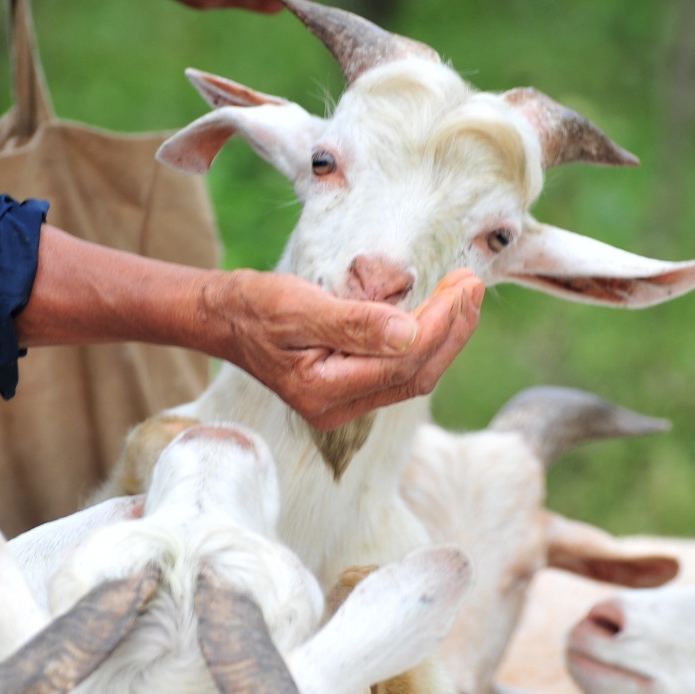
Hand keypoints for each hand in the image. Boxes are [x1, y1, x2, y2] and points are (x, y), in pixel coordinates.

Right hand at [204, 269, 483, 429]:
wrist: (223, 319)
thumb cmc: (254, 306)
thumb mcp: (298, 306)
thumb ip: (353, 322)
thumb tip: (410, 332)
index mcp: (323, 391)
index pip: (401, 362)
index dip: (439, 324)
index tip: (460, 285)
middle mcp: (337, 408)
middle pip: (415, 375)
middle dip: (451, 330)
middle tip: (471, 285)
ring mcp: (343, 404)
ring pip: (412, 376)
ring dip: (445, 336)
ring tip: (465, 295)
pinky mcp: (348, 391)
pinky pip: (398, 371)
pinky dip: (425, 342)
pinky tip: (440, 315)